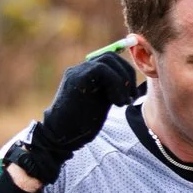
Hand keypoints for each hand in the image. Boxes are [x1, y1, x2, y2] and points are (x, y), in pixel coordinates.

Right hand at [9, 47, 138, 184]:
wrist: (60, 135)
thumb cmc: (81, 124)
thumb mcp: (102, 102)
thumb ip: (111, 89)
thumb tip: (129, 84)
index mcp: (87, 74)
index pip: (111, 60)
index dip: (126, 72)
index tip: (132, 93)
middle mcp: (80, 69)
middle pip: (111, 57)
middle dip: (127, 73)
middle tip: (131, 96)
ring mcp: (77, 71)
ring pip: (108, 60)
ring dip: (122, 79)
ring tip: (123, 101)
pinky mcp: (77, 78)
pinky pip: (102, 69)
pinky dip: (116, 83)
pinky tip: (116, 102)